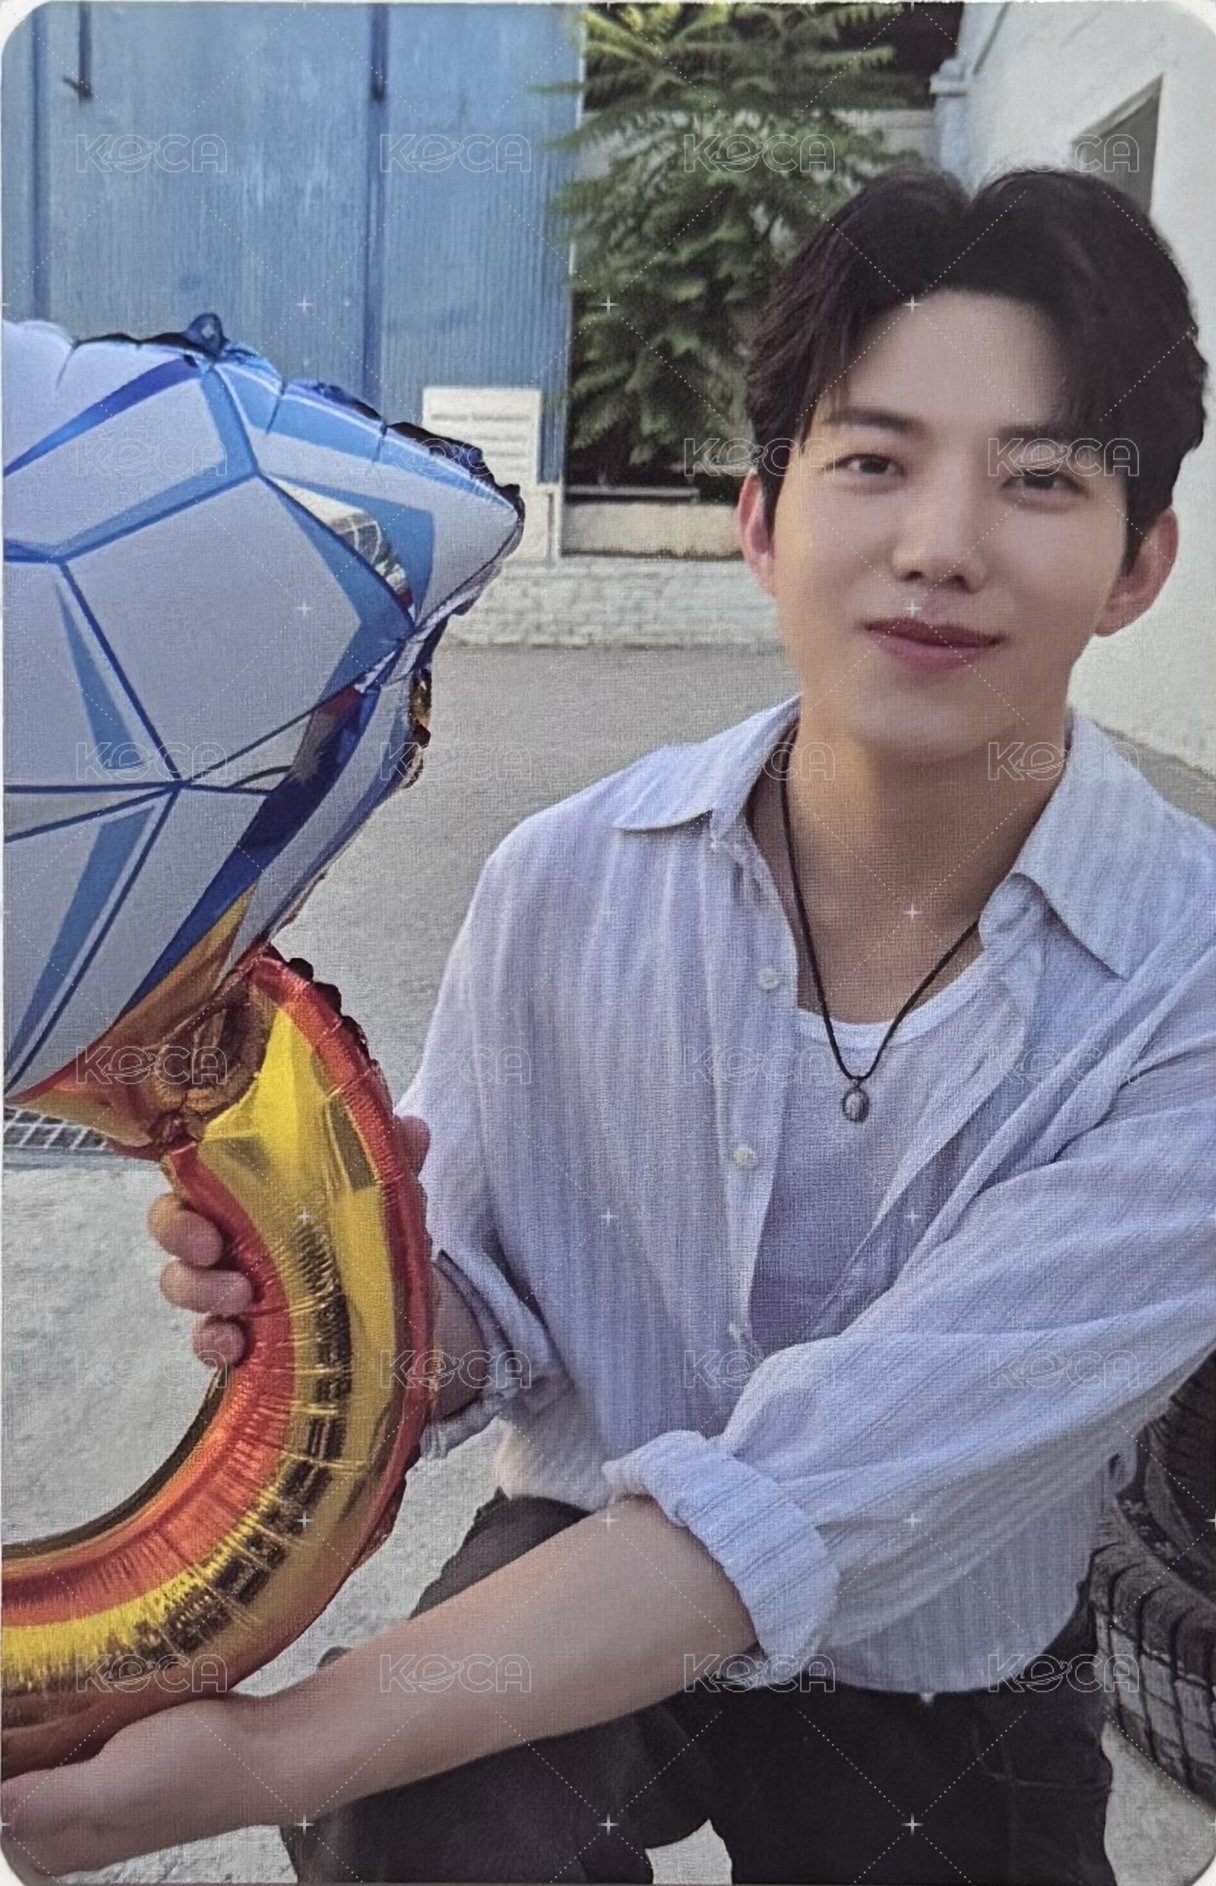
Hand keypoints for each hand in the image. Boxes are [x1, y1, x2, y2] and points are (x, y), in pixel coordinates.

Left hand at [0, 1692, 276, 1872]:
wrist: (269, 1745)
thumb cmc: (206, 1768)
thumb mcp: (122, 1784)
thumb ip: (56, 1801)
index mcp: (72, 1840)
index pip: (3, 1812)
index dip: (3, 1770)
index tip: (11, 1723)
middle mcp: (84, 1821)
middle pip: (20, 1787)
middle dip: (21, 1744)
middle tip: (30, 1697)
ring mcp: (108, 1790)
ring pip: (49, 1760)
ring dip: (45, 1727)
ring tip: (51, 1689)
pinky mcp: (131, 1758)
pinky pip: (84, 1741)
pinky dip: (77, 1715)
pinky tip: (85, 1691)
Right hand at [153, 1114, 431, 1366]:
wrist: (402, 1310)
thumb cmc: (372, 1238)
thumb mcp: (386, 1196)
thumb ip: (394, 1159)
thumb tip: (412, 1129)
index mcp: (253, 1195)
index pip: (195, 1182)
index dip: (184, 1195)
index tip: (206, 1214)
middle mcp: (232, 1239)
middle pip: (173, 1229)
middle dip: (178, 1235)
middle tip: (210, 1247)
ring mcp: (232, 1292)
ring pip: (184, 1285)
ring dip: (200, 1290)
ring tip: (241, 1295)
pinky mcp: (246, 1339)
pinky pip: (209, 1342)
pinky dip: (213, 1344)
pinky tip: (235, 1346)